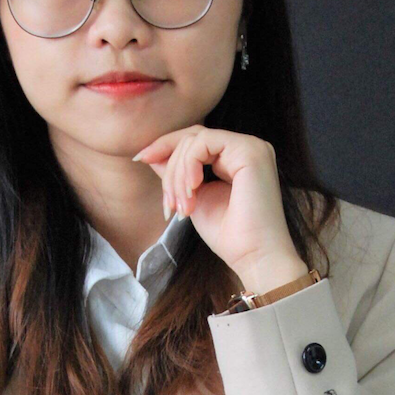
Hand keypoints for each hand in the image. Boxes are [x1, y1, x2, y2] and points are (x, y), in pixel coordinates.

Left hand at [133, 125, 300, 279]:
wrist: (254, 257)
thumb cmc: (229, 235)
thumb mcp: (193, 197)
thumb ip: (176, 173)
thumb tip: (150, 154)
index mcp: (236, 158)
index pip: (195, 140)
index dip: (165, 147)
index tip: (140, 158)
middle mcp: (247, 147)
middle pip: (192, 137)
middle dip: (169, 166)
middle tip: (169, 203)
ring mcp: (251, 146)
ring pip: (194, 140)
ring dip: (177, 174)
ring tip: (182, 207)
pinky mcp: (250, 150)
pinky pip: (203, 143)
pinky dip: (188, 166)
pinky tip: (192, 191)